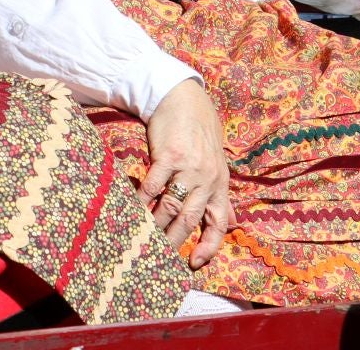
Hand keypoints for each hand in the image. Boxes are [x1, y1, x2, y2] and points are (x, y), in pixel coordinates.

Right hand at [140, 79, 233, 267]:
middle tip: (160, 255)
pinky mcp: (168, 156)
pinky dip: (143, 201)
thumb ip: (216, 189)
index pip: (219, 221)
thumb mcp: (215, 160)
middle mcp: (207, 178)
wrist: (181, 97)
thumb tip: (225, 219)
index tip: (195, 262)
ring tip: (144, 238)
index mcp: (220, 182)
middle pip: (191, 219)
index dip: (208, 245)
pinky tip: (134, 210)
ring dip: (156, 224)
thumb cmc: (197, 130)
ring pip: (172, 206)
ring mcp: (188, 167)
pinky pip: (154, 186)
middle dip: (175, 240)